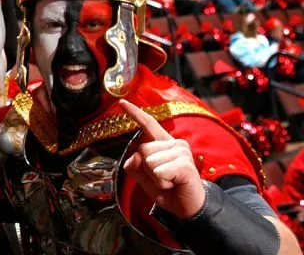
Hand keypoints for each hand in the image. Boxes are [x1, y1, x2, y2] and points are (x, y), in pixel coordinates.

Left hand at [120, 99, 205, 219]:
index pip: (148, 124)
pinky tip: (174, 184)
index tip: (122, 102)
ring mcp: (181, 152)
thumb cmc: (168, 189)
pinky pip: (158, 172)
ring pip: (149, 162)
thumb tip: (135, 156)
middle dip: (145, 169)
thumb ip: (134, 166)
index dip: (135, 113)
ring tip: (169, 182)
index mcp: (163, 144)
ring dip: (154, 178)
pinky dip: (162, 182)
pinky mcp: (185, 164)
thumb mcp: (144, 178)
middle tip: (162, 178)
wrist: (187, 207)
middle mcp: (174, 143)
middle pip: (141, 149)